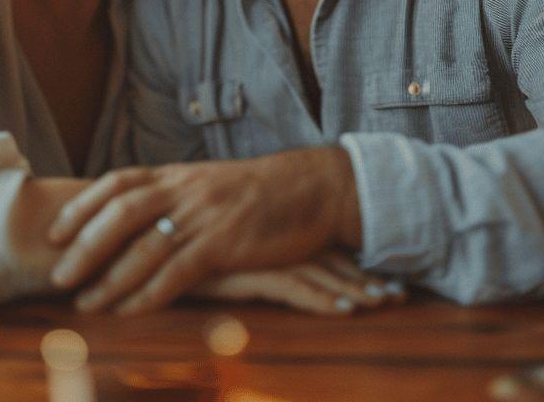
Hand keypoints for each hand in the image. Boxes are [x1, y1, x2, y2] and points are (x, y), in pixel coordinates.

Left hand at [47, 147, 361, 314]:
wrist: (312, 188)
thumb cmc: (258, 192)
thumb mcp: (207, 184)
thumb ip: (171, 196)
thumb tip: (131, 217)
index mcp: (176, 174)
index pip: (116, 183)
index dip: (81, 206)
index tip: (53, 231)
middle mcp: (184, 190)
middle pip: (120, 213)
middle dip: (84, 246)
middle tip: (58, 276)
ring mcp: (205, 215)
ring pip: (145, 246)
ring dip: (110, 278)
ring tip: (85, 303)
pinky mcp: (226, 242)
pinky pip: (178, 272)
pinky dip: (149, 294)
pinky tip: (130, 312)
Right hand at [193, 251, 405, 315]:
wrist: (145, 250)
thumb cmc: (177, 255)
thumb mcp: (217, 256)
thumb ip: (242, 259)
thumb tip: (267, 271)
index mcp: (268, 232)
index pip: (321, 250)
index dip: (353, 266)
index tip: (384, 281)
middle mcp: (270, 239)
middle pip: (329, 260)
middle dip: (365, 279)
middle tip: (398, 295)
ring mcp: (261, 254)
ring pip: (320, 273)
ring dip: (355, 288)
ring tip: (386, 302)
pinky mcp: (247, 272)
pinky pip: (294, 288)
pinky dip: (323, 299)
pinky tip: (347, 310)